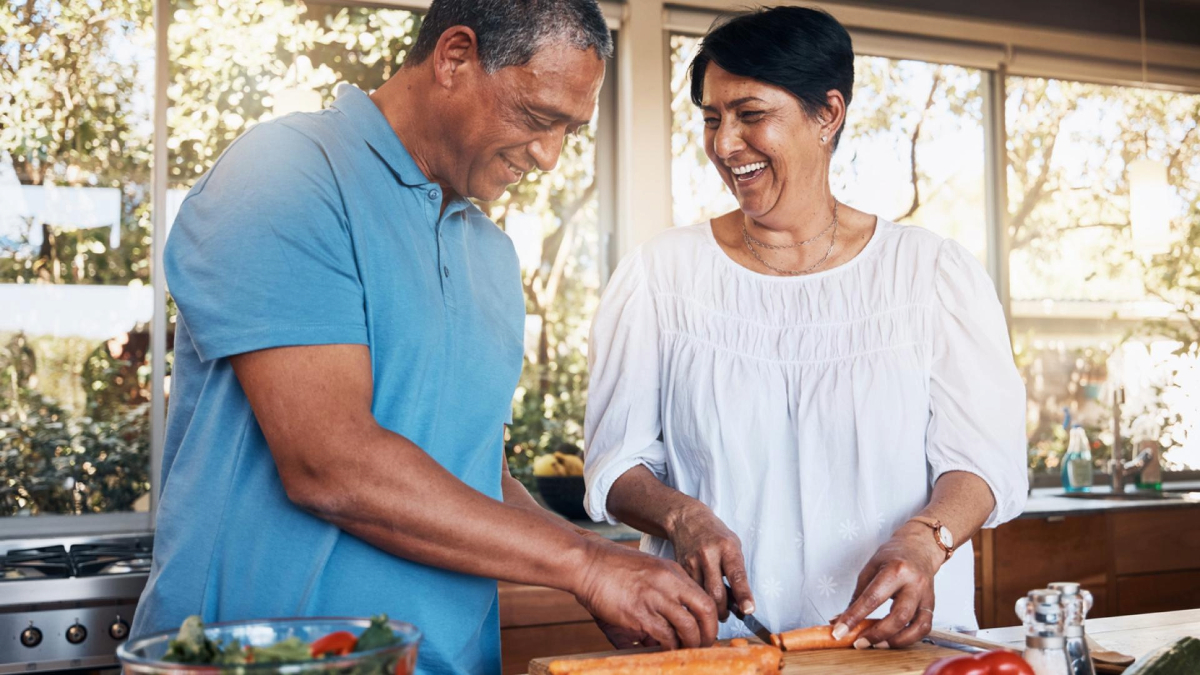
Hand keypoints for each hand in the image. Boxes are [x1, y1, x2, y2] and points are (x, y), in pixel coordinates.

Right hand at [572, 539, 718, 648]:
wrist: (586, 562)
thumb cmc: (611, 567)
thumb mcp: (646, 570)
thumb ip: (663, 590)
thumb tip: (670, 618)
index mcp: (672, 571)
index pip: (704, 596)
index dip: (710, 618)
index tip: (706, 630)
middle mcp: (669, 582)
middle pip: (705, 610)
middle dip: (709, 633)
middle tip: (704, 645)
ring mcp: (655, 597)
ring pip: (688, 627)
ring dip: (691, 644)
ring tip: (686, 651)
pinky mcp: (639, 613)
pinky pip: (665, 636)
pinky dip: (669, 647)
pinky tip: (665, 650)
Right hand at [666, 502, 753, 621]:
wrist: (687, 520)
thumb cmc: (716, 536)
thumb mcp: (733, 546)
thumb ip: (737, 572)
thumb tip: (740, 603)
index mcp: (727, 547)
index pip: (737, 575)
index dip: (743, 595)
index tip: (748, 610)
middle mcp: (709, 554)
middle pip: (716, 592)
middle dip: (723, 611)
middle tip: (726, 616)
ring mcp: (692, 561)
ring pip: (701, 595)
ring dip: (709, 608)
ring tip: (714, 610)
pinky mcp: (680, 568)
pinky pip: (690, 591)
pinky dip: (696, 599)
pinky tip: (699, 599)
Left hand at [833, 522, 942, 648]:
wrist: (919, 547)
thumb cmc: (891, 556)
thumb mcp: (870, 568)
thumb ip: (858, 596)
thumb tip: (840, 620)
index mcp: (895, 570)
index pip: (872, 598)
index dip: (854, 617)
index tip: (839, 631)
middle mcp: (914, 583)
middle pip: (899, 616)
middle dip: (877, 634)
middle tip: (858, 643)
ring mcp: (926, 595)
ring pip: (916, 626)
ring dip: (895, 641)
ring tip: (875, 645)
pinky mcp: (932, 604)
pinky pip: (924, 628)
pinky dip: (908, 638)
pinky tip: (892, 640)